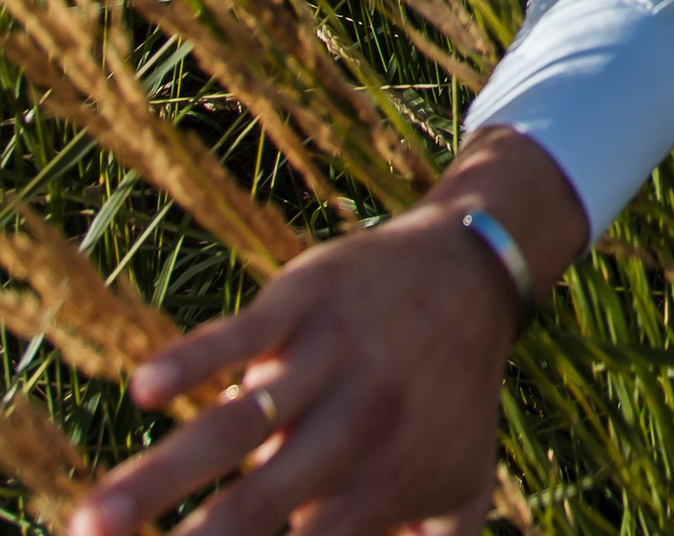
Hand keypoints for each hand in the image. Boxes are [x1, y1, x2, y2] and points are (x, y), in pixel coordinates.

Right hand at [69, 128, 585, 535]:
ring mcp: (327, 357)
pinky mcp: (305, 298)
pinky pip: (243, 332)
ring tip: (91, 522)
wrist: (475, 270)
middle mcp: (355, 424)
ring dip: (159, 474)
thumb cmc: (455, 398)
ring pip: (234, 423)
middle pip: (258, 501)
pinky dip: (194, 358)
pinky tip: (146, 387)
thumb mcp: (461, 488)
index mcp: (381, 481)